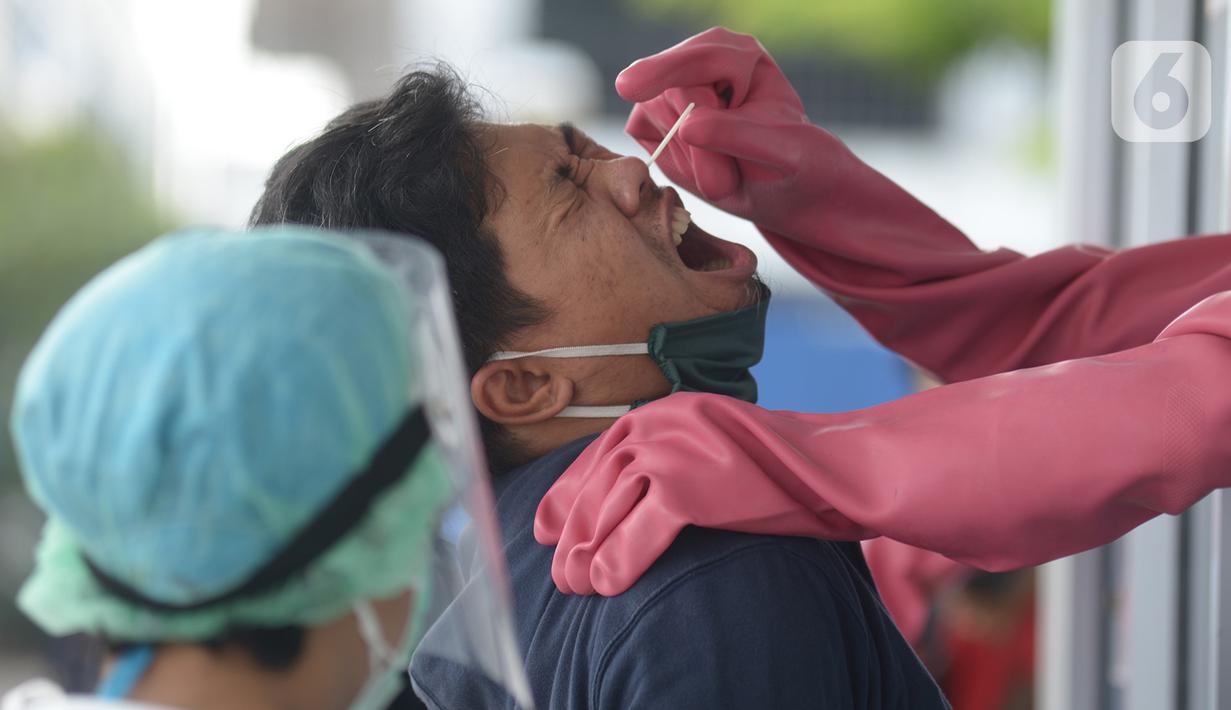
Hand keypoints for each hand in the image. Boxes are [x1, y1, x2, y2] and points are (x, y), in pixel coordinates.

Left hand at [534, 393, 872, 595]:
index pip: (598, 456)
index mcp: (662, 412)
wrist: (839, 466)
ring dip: (585, 555)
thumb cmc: (783, 465)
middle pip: (595, 486)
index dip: (565, 496)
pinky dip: (617, 563)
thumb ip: (671, 457)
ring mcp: (671, 452)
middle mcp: (658, 423)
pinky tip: (607, 586)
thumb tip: (626, 492)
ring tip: (576, 588)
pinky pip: (636, 534)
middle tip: (560, 575)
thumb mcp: (714, 444)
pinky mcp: (687, 488)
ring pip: (607, 511)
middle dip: (573, 535)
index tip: (544, 527)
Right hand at [618, 27, 849, 223]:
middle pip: (672, 93)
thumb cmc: (796, 166)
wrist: (785, 193)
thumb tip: (688, 127)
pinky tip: (702, 173)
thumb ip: (737, 136)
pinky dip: (672, 167)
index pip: (702, 61)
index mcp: (739, 55)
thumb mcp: (783, 152)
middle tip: (725, 185)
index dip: (667, 72)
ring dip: (689, 162)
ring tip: (726, 177)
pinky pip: (644, 142)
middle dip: (696, 149)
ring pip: (652, 118)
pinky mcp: (652, 123)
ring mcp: (672, 93)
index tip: (630, 87)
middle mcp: (701, 66)